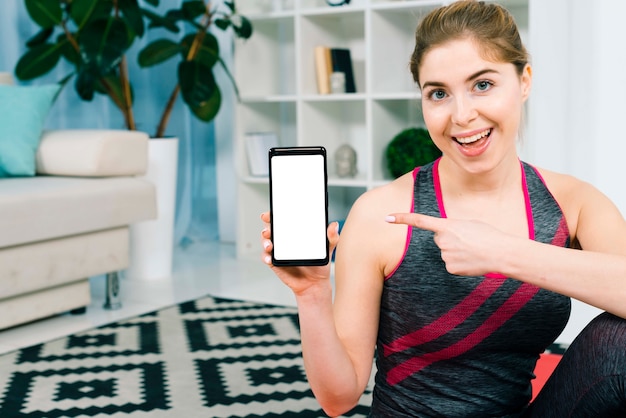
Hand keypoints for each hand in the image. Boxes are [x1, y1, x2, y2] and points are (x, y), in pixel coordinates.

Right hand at [260, 212, 339, 295]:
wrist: (314, 282)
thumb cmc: (319, 264)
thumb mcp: (327, 249)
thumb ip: (332, 237)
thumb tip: (334, 225)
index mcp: (294, 233)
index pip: (283, 219)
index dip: (275, 214)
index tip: (273, 212)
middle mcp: (283, 239)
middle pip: (271, 227)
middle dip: (267, 224)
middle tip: (268, 227)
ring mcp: (277, 251)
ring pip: (265, 241)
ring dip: (264, 240)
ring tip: (269, 244)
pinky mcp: (274, 262)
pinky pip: (266, 257)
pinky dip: (265, 257)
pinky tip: (270, 259)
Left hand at [386, 213, 508, 276]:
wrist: (501, 253)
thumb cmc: (488, 235)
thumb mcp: (469, 224)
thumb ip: (452, 228)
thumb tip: (445, 240)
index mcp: (446, 226)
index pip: (420, 221)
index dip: (402, 218)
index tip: (386, 217)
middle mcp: (442, 241)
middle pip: (439, 239)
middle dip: (450, 239)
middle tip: (468, 240)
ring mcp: (445, 256)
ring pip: (445, 252)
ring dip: (457, 251)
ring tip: (473, 250)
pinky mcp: (450, 269)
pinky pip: (451, 264)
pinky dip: (460, 262)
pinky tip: (472, 260)